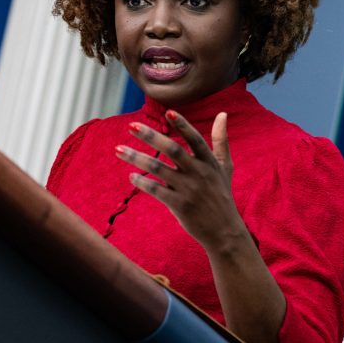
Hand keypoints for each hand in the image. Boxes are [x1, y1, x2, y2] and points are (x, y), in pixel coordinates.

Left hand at [114, 110, 246, 251]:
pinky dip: (142, 183)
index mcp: (209, 162)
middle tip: (130, 125)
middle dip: (150, 136)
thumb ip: (221, 140)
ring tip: (118, 150)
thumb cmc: (221, 194)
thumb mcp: (225, 166)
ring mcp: (189, 189)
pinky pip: (156, 190)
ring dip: (136, 158)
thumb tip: (222, 113)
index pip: (195, 139)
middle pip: (172, 150)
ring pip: (158, 169)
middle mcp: (199, 173)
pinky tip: (131, 176)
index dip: (183, 125)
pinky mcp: (180, 205)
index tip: (168, 112)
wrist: (224, 230)